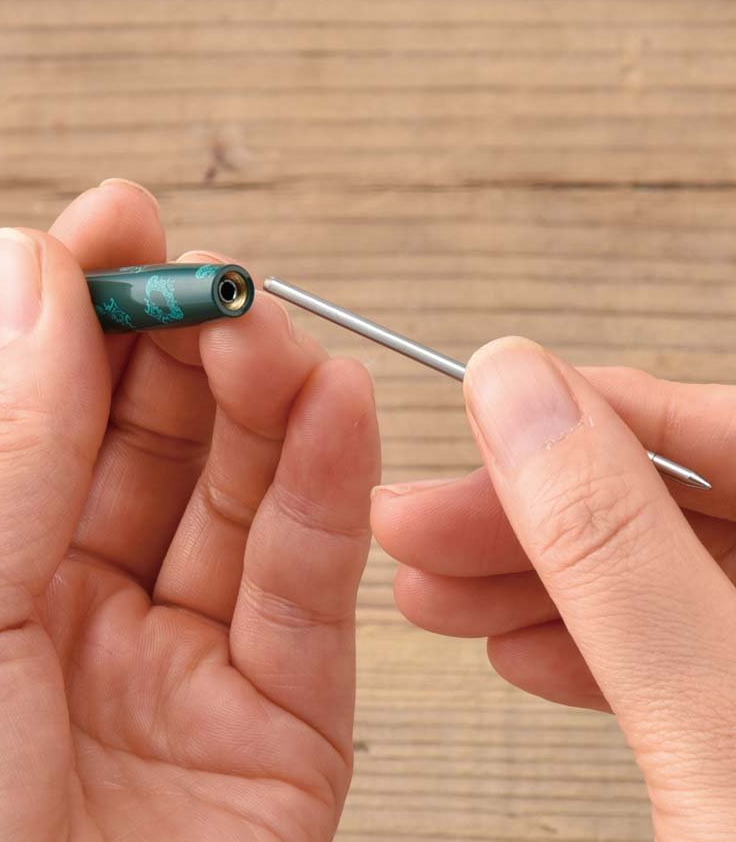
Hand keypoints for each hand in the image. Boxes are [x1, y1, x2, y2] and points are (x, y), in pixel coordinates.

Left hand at [0, 181, 380, 841]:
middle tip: (217, 281)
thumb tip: (28, 271)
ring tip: (276, 337)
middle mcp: (85, 605)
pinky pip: (311, 589)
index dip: (88, 305)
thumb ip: (6, 440)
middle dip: (187, 347)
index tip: (123, 220)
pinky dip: (328, 493)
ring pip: (243, 500)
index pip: (48, 404)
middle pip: (155, 440)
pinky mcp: (283, 726)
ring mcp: (189, 662)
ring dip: (266, 405)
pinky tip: (335, 411)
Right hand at [372, 337, 735, 838]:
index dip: (589, 410)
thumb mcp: (720, 735)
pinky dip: (586, 648)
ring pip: (665, 577)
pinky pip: (676, 653)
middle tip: (420, 523)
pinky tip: (515, 649)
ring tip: (433, 594)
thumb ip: (612, 549)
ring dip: (538, 580)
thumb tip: (518, 389)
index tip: (478, 414)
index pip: (726, 424)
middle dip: (531, 511)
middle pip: (679, 500)